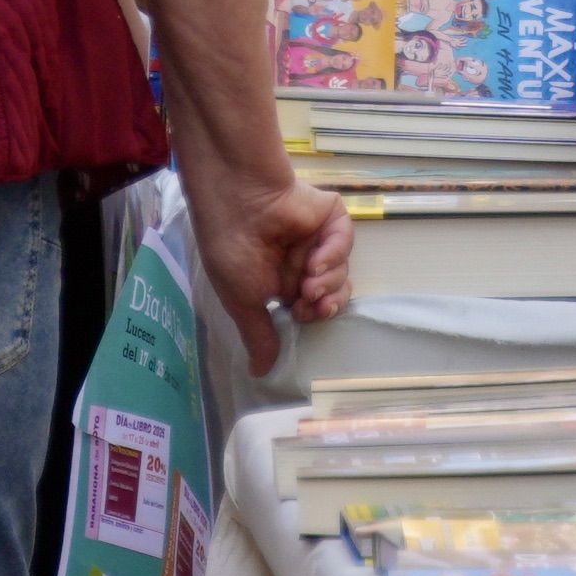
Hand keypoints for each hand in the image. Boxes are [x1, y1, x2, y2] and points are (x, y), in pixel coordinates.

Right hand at [183, 161, 354, 375]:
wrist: (236, 202)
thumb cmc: (231, 251)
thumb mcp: (243, 301)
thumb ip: (259, 336)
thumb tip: (259, 373)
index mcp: (280, 279)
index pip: (311, 304)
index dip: (313, 313)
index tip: (301, 315)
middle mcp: (299, 259)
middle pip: (332, 290)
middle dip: (325, 302)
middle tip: (312, 303)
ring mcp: (315, 236)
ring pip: (340, 270)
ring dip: (328, 282)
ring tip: (309, 281)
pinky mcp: (328, 215)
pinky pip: (343, 240)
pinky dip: (334, 255)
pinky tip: (316, 262)